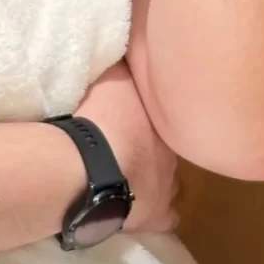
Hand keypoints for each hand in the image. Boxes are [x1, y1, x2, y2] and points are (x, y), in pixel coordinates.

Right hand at [76, 61, 178, 234]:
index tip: (133, 114)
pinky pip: (168, 215)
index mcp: (163, 119)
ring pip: (171, 180)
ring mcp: (168, 186)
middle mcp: (172, 150)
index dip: (150, 115)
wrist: (91, 163)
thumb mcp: (112, 75)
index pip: (167, 114)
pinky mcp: (156, 216)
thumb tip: (132, 47)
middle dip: (152, 145)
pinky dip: (158, 211)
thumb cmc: (101, 115)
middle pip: (167, 147)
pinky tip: (143, 206)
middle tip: (129, 142)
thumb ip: (123, 65)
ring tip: (131, 173)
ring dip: (155, 176)